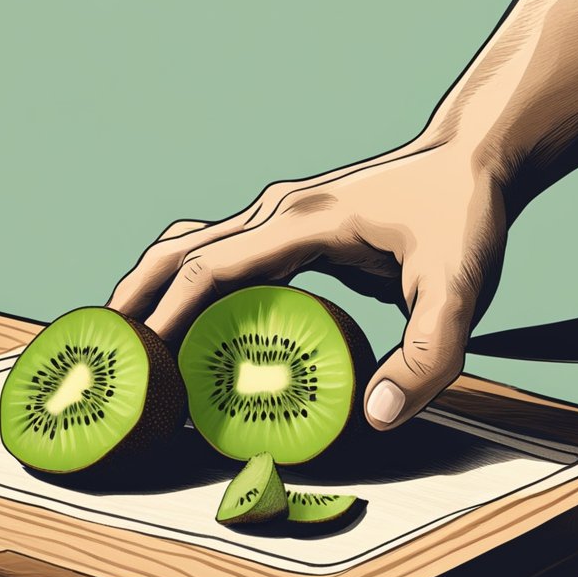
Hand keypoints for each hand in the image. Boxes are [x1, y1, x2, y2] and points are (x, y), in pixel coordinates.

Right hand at [107, 140, 507, 429]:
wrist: (470, 161)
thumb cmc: (464, 218)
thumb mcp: (459, 291)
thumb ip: (425, 356)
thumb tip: (374, 415)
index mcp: (301, 223)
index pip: (211, 270)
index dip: (170, 318)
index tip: (143, 364)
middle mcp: (274, 212)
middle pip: (178, 253)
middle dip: (136, 303)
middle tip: (107, 357)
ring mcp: (274, 215)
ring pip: (187, 248)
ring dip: (149, 289)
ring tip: (123, 341)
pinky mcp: (283, 228)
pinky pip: (215, 254)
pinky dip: (182, 285)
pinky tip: (178, 322)